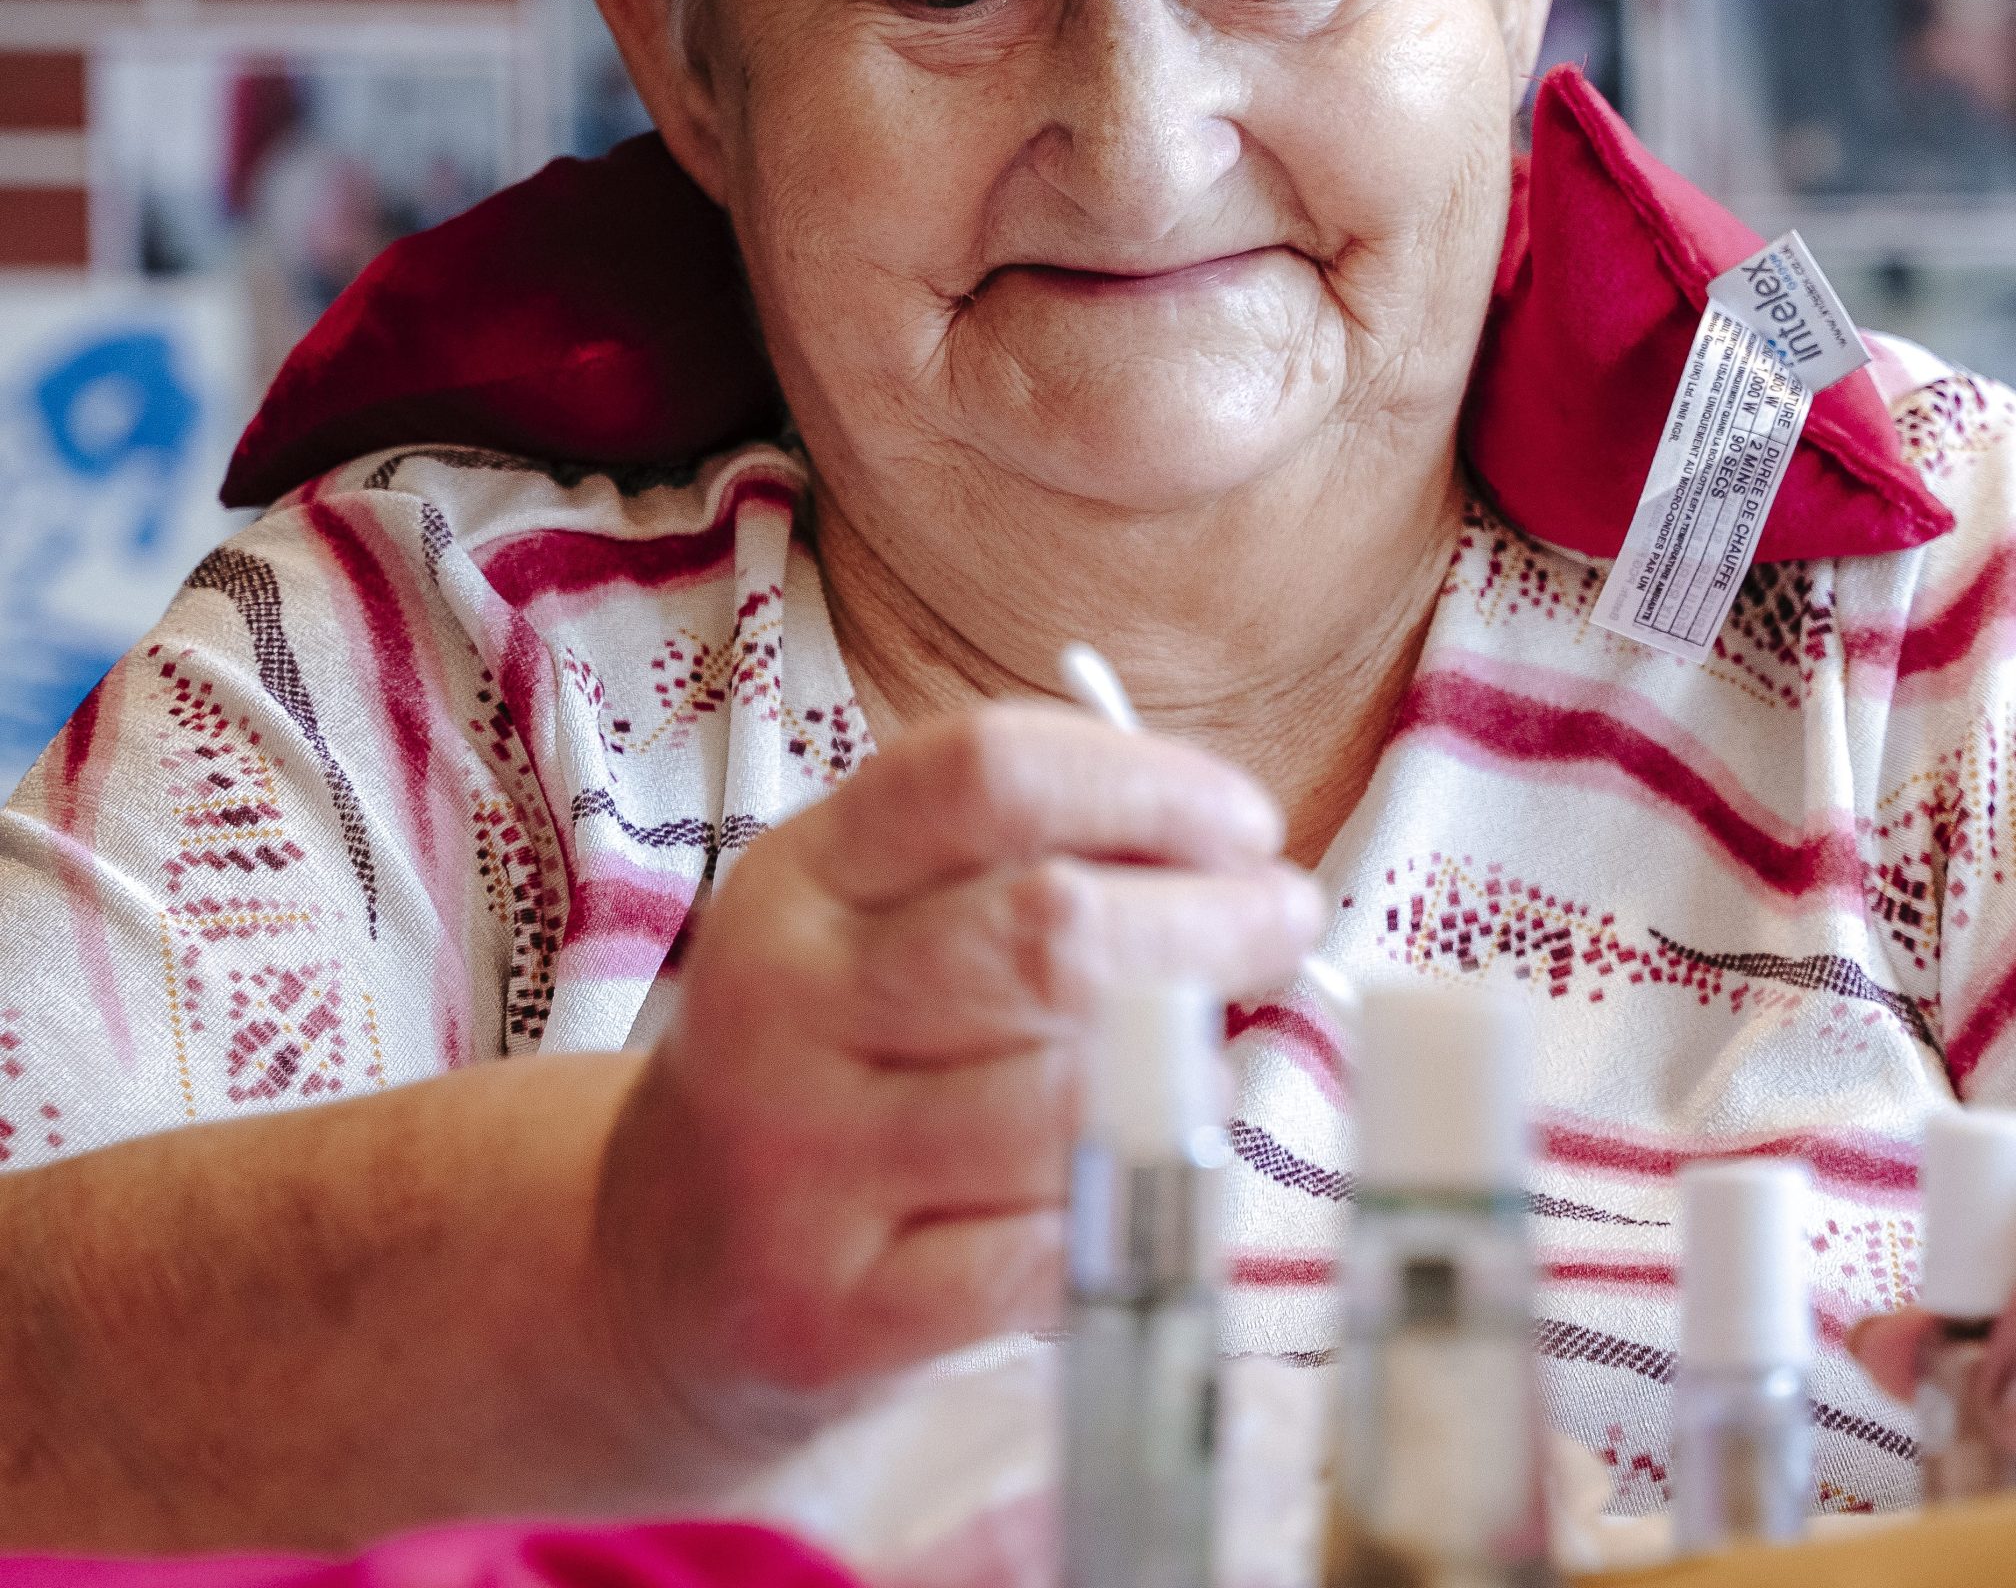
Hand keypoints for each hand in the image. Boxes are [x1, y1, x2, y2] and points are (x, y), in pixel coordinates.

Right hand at [591, 703, 1322, 1453]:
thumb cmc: (838, 1064)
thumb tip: (1235, 864)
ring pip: (1065, 1106)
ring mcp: (799, 1164)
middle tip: (1280, 925)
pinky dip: (1122, 1218)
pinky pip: (1044, 1256)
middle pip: (1048, 934)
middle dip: (1211, 925)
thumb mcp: (878, 921)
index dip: (1147, 785)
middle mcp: (782, 1004)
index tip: (1244, 823)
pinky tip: (1131, 1188)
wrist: (664, 1265)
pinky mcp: (834, 1312)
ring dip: (1177, 1086)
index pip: (986, 775)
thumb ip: (1028, 865)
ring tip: (1196, 1074)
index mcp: (803, 877)